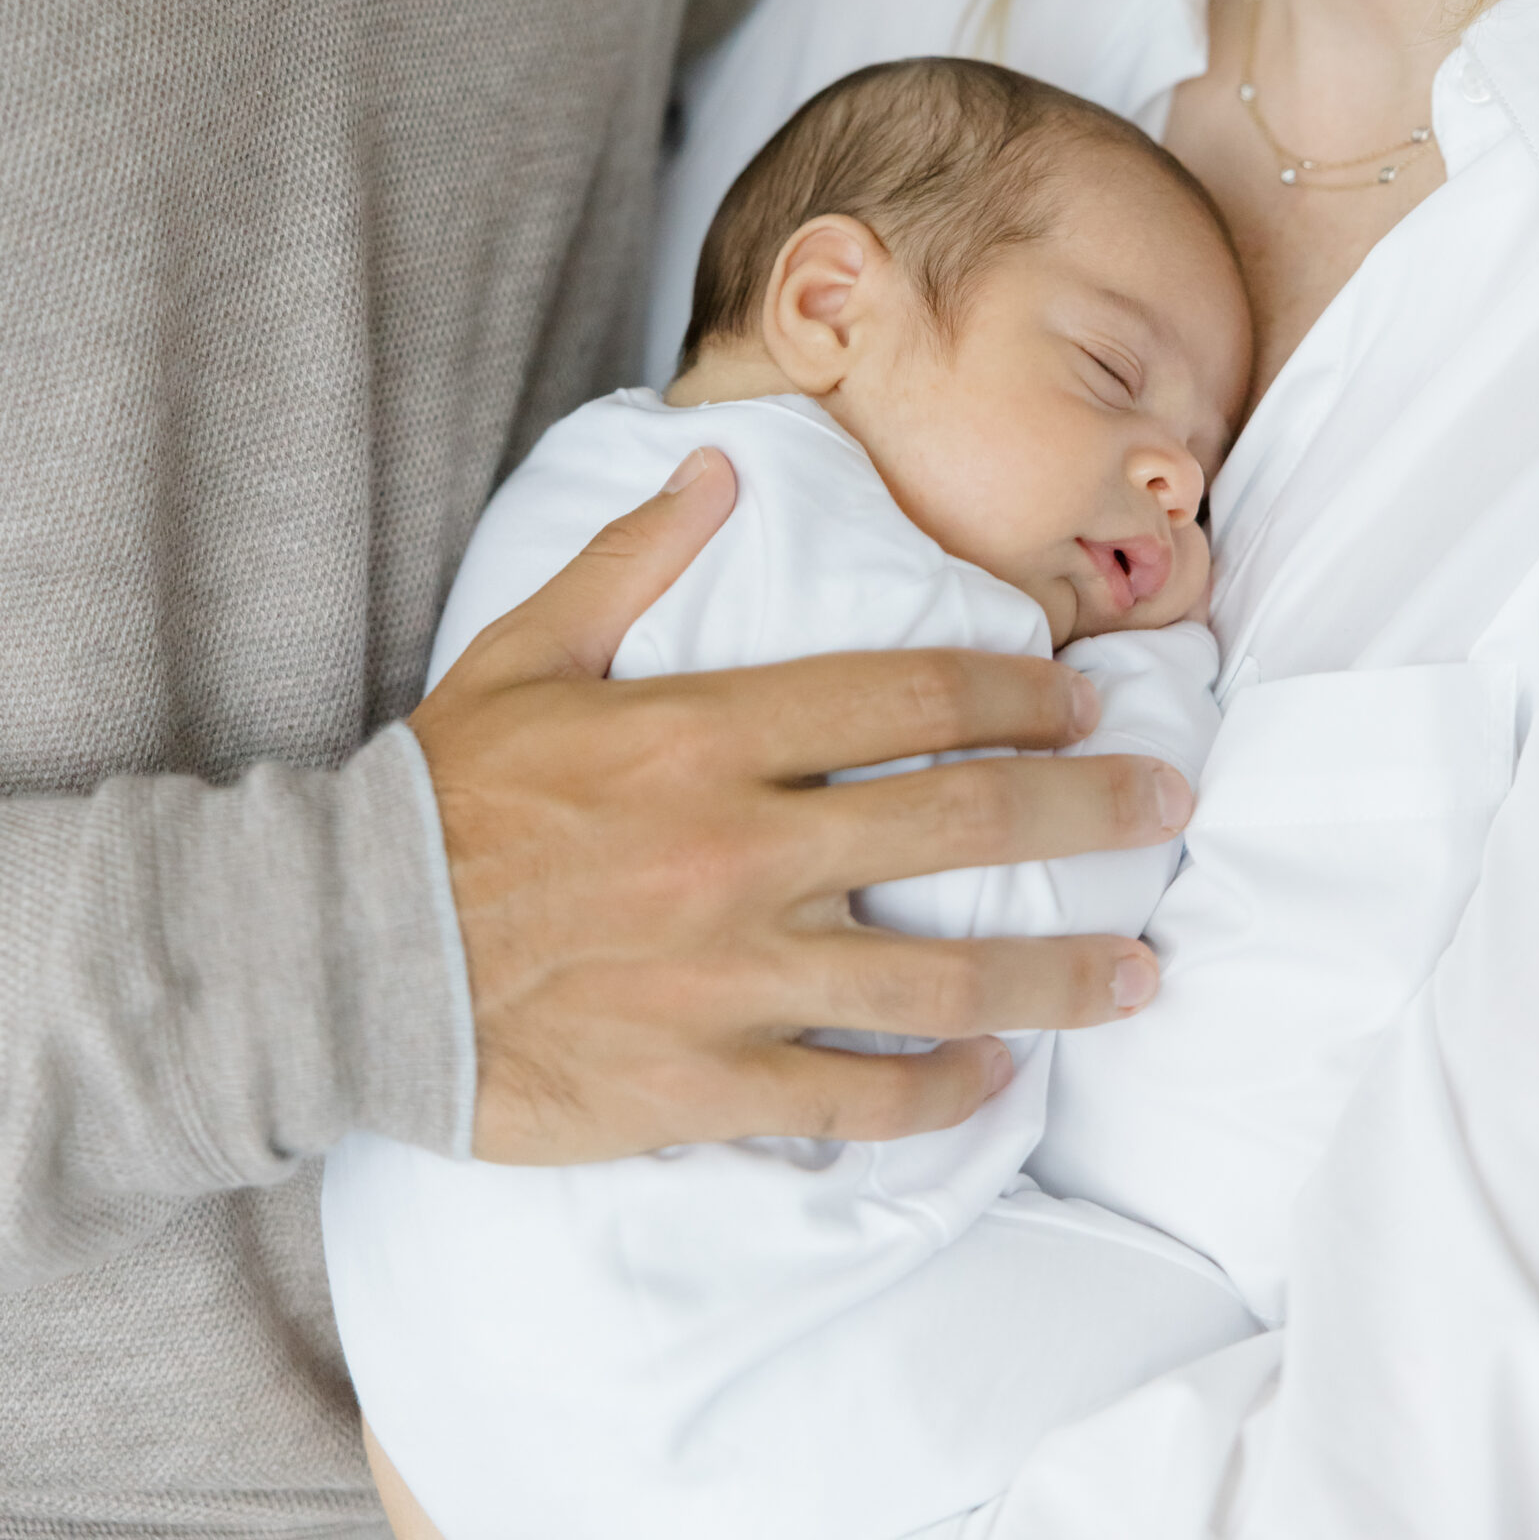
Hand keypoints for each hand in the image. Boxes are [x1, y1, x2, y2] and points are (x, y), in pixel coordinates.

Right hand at [410, 449, 1194, 1163]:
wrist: (344, 956)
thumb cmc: (439, 795)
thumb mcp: (526, 649)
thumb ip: (635, 558)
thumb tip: (724, 468)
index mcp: (706, 733)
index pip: (904, 695)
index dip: (1015, 691)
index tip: (1085, 698)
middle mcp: (741, 850)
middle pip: (958, 822)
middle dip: (1086, 810)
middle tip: (1169, 804)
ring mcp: (730, 975)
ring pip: (936, 976)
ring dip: (1056, 974)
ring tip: (1142, 972)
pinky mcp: (702, 1083)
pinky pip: (854, 1097)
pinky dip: (940, 1092)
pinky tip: (996, 1078)